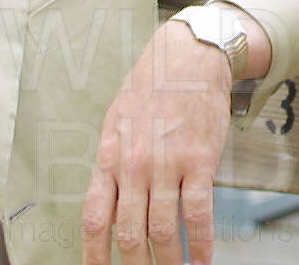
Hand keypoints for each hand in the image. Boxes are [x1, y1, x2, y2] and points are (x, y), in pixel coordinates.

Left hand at [82, 21, 234, 264]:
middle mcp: (134, 166)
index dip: (94, 256)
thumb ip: (113, 166)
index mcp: (109, 158)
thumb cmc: (152, 87)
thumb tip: (111, 207)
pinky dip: (201, 243)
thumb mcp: (117, 123)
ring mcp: (167, 164)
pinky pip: (199, 213)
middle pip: (129, 234)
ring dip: (170, 262)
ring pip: (163, 231)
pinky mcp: (199, 160)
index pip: (95, 219)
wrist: (188, 56)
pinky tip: (203, 259)